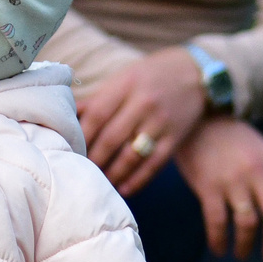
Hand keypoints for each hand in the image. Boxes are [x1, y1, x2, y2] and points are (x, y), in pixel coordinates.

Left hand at [79, 48, 211, 194]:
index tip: (67, 150)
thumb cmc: (151, 75)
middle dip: (92, 159)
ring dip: (112, 173)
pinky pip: (154, 164)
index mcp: (126, 85)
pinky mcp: (175, 137)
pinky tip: (123, 189)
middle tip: (78, 172)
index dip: (80, 136)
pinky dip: (138, 180)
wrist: (196, 72)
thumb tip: (66, 116)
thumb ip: (98, 99)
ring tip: (98, 183)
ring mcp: (161, 122)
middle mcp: (143, 103)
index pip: (96, 114)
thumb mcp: (124, 78)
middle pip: (111, 138)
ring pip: (131, 155)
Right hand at [176, 117, 262, 261]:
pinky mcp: (208, 186)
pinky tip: (218, 249)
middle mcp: (256, 171)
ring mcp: (232, 179)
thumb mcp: (259, 147)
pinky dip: (218, 240)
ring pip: (248, 222)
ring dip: (246, 244)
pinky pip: (217, 221)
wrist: (196, 117)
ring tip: (242, 255)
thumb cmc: (228, 136)